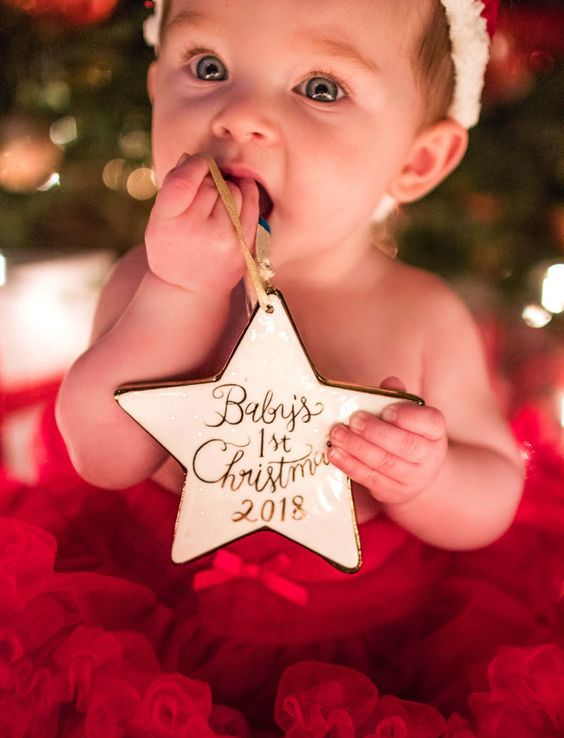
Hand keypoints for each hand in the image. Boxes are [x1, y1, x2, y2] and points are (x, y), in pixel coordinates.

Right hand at [145, 153, 258, 291]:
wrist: (188, 289)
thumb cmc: (170, 247)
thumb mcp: (159, 219)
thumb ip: (173, 186)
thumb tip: (192, 157)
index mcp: (168, 221)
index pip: (185, 180)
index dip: (194, 165)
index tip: (198, 164)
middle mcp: (197, 230)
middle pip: (211, 184)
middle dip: (209, 182)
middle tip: (203, 194)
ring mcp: (224, 239)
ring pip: (234, 191)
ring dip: (228, 188)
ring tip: (218, 200)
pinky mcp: (244, 246)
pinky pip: (252, 205)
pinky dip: (247, 194)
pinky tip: (240, 193)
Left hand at [327, 377, 446, 503]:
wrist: (414, 474)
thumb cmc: (406, 433)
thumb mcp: (406, 414)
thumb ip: (397, 397)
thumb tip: (389, 382)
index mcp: (435, 431)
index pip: (430, 422)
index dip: (408, 417)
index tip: (386, 410)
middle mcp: (429, 456)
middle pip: (405, 445)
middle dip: (375, 432)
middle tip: (353, 420)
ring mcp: (412, 478)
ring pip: (384, 463)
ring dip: (357, 448)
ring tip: (337, 434)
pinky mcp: (393, 493)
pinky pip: (370, 479)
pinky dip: (350, 466)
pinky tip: (335, 454)